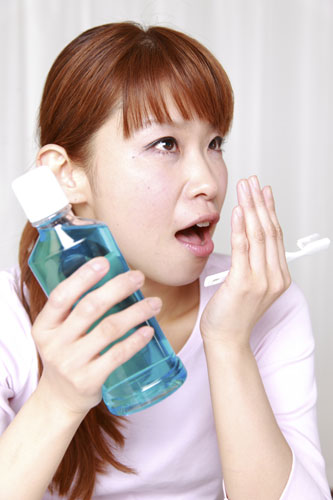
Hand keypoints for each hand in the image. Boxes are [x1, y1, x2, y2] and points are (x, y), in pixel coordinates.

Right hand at [32, 257, 159, 416]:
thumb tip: (111, 275)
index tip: (104, 262)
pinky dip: (136, 340)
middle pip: (89, 308)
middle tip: (138, 276)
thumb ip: (74, 309)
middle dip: (117, 288)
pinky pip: (117, 355)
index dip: (82, 277)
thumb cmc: (66, 355)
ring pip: (109, 329)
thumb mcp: (57, 332)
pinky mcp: (89, 380)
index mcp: (44, 326)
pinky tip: (149, 329)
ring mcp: (71, 363)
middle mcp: (55, 344)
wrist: (59, 399)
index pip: (61, 296)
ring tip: (154, 303)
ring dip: (135, 312)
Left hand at [200, 176, 290, 347]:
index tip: (263, 192)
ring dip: (251, 207)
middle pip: (269, 230)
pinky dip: (241, 226)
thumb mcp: (250, 286)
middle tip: (253, 182)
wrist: (227, 339)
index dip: (269, 211)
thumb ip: (253, 263)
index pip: (275, 236)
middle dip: (260, 202)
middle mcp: (274, 277)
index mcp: (279, 276)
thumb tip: (248, 237)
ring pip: (258, 235)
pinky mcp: (244, 282)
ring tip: (245, 188)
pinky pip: (243, 247)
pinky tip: (238, 210)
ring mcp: (261, 280)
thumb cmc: (233, 313)